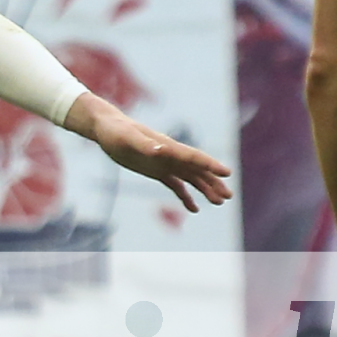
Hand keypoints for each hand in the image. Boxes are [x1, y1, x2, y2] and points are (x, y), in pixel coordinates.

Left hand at [67, 93, 231, 211]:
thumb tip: (160, 150)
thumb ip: (144, 144)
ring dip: (205, 189)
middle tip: (228, 196)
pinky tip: (195, 208)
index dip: (210, 164)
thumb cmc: (116, 131)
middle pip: (198, 170)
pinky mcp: (156, 171)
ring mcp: (165, 163)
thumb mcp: (127, 138)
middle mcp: (171, 155)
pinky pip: (176, 185)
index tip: (227, 173)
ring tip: (219, 202)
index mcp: (168, 147)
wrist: (107, 128)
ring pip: (191, 178)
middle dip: (214, 182)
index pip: (194, 157)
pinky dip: (186, 196)